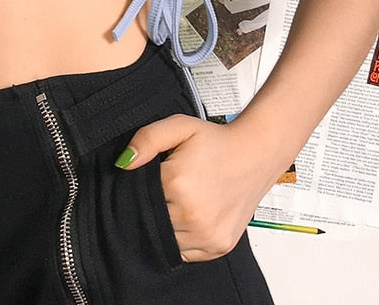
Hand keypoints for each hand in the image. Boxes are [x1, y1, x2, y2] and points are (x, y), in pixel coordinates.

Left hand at [115, 115, 285, 262]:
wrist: (255, 155)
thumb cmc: (215, 141)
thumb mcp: (178, 126)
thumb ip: (147, 139)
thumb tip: (123, 163)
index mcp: (178, 185)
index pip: (137, 198)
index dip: (138, 188)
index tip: (149, 179)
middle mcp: (192, 215)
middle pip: (150, 221)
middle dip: (151, 207)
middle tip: (166, 189)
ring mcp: (207, 235)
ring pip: (166, 240)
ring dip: (165, 225)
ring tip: (179, 200)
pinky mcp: (218, 247)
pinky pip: (185, 252)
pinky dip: (181, 237)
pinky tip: (189, 215)